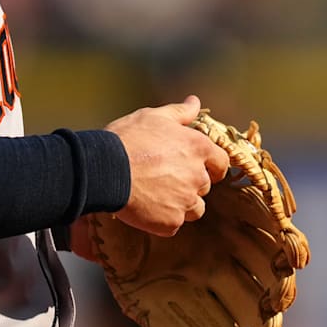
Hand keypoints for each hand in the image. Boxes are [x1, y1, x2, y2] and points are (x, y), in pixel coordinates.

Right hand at [105, 95, 229, 236]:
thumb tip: (195, 102)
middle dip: (189, 183)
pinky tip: (146, 207)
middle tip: (164, 178)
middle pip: (204, 186)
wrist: (105, 170)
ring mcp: (185, 201)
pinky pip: (174, 224)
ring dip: (181, 204)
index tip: (199, 167)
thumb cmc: (128, 140)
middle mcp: (197, 176)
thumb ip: (179, 112)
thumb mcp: (154, 117)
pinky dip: (163, 219)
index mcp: (198, 148)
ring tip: (157, 195)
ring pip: (194, 209)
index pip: (221, 162)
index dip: (211, 166)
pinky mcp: (171, 222)